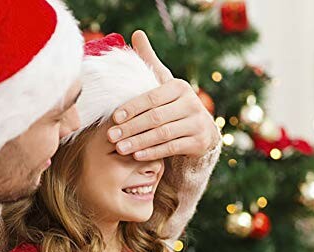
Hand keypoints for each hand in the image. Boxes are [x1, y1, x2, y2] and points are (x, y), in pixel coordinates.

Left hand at [107, 30, 220, 160]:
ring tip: (120, 148)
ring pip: (163, 134)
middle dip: (131, 128)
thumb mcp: (164, 85)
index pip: (151, 97)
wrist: (201, 130)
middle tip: (111, 136)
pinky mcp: (198, 141)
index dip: (132, 108)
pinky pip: (172, 148)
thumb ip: (150, 63)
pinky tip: (137, 156)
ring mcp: (197, 123)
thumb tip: (137, 34)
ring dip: (139, 142)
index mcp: (179, 87)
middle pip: (155, 117)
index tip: (114, 117)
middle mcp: (191, 103)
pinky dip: (153, 152)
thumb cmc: (174, 106)